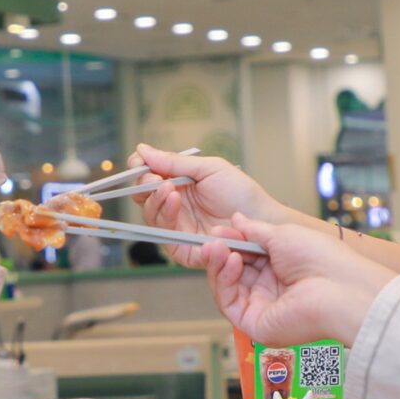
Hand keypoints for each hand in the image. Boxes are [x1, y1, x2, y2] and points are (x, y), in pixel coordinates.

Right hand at [131, 145, 292, 268]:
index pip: (148, 178)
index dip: (140, 169)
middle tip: (154, 178)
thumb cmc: (240, 193)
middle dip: (144, 186)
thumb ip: (174, 162)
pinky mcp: (183, 249)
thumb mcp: (208, 169)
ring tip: (168, 187)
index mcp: (179, 186)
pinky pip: (164, 236)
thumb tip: (141, 150)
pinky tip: (175, 201)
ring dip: (155, 199)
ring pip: (151, 216)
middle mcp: (175, 207)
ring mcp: (178, 228)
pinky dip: (166, 216)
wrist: (260, 219)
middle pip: (143, 198)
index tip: (138, 162)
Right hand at [206, 214, 392, 345]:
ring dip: (218, 265)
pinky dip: (224, 281)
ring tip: (216, 247)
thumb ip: (254, 230)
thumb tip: (235, 219)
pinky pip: (229, 303)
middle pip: (233, 272)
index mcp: (282, 268)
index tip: (218, 229)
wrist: (340, 288)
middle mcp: (271, 290)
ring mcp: (263, 308)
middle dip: (220, 253)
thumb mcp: (282, 234)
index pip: (246, 256)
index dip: (231, 243)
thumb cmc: (321, 259)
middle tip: (210, 239)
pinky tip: (231, 261)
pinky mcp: (255, 325)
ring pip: (227, 288)